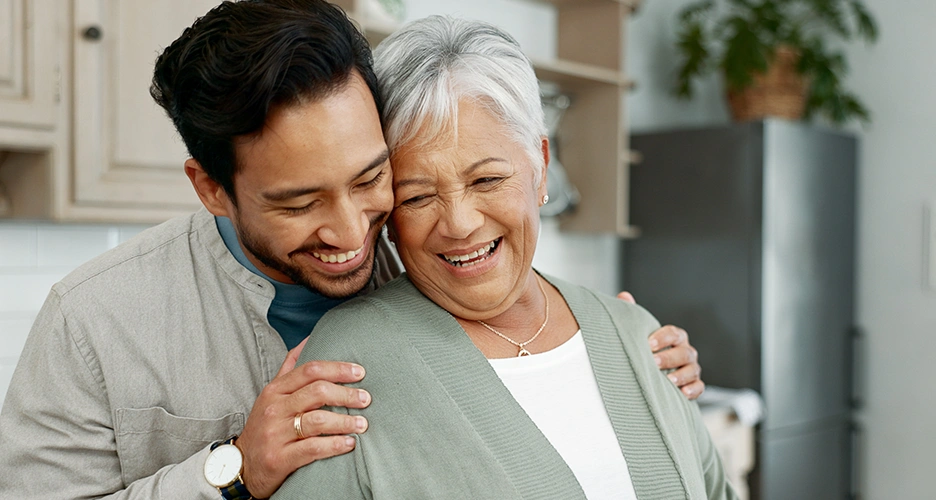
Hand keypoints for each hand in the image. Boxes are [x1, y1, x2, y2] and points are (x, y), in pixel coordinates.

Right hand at [234, 338, 370, 497]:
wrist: (242, 466)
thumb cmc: (264, 426)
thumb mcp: (271, 395)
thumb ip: (290, 368)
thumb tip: (309, 339)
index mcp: (275, 390)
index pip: (310, 370)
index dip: (338, 369)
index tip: (360, 372)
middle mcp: (274, 409)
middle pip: (317, 392)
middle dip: (346, 394)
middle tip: (366, 399)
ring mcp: (276, 434)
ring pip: (317, 420)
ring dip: (345, 421)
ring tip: (362, 423)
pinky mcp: (279, 458)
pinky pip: (312, 449)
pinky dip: (335, 445)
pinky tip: (349, 443)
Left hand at [616, 292, 704, 399]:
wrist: (653, 374)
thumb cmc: (648, 350)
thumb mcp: (641, 333)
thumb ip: (633, 314)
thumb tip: (624, 296)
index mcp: (675, 337)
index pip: (673, 333)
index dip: (662, 337)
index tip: (648, 344)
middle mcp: (686, 351)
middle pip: (684, 352)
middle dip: (669, 357)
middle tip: (653, 362)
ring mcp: (692, 368)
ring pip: (693, 370)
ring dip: (681, 375)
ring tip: (668, 380)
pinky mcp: (694, 386)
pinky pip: (699, 387)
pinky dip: (692, 390)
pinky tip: (682, 393)